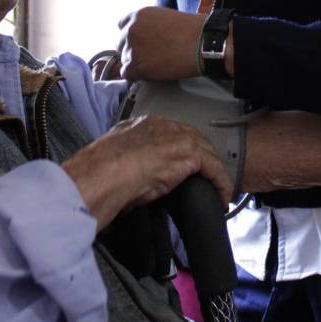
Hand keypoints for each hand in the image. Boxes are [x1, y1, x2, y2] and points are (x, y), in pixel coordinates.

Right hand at [61, 115, 232, 230]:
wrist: (100, 175)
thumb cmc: (98, 175)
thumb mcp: (114, 163)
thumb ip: (129, 164)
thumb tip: (136, 184)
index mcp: (140, 124)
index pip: (171, 133)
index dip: (182, 151)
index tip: (187, 167)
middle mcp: (161, 125)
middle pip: (193, 138)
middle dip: (203, 158)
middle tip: (207, 178)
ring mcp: (176, 137)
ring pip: (206, 152)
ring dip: (214, 172)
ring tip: (218, 190)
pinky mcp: (188, 154)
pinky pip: (214, 168)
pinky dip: (221, 183)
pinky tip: (222, 197)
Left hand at [117, 7, 204, 81]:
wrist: (202, 43)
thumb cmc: (192, 30)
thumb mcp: (165, 17)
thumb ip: (149, 25)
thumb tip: (146, 37)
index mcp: (138, 15)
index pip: (122, 27)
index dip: (132, 37)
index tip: (140, 43)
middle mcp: (131, 29)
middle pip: (121, 44)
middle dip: (133, 50)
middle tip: (149, 56)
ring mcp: (132, 48)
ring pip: (124, 60)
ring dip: (136, 63)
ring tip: (155, 65)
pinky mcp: (136, 66)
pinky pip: (127, 74)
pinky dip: (136, 76)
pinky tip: (150, 74)